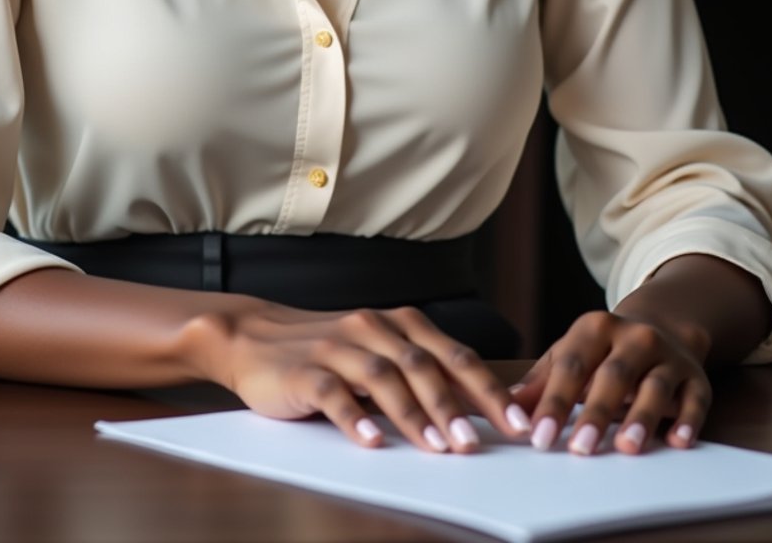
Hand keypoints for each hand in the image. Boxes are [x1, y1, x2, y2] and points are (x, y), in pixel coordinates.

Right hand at [192, 298, 533, 451]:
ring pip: (384, 377)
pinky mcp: (305, 370)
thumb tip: (477, 411)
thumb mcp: (377, 353)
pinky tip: (373, 441)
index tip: (518, 424)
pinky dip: (356, 418)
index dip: (488, 389)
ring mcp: (338, 347)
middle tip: (479, 443)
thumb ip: (420, 373)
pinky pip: (334, 393)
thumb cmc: (326, 351)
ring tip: (438, 447)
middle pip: (423, 365)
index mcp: (398, 323)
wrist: (253, 336)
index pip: (453, 355)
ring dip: (415, 414)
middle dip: (456, 405)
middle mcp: (373, 327)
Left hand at [508, 309, 711, 454]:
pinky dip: (687, 420)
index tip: (538, 437)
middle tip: (581, 448)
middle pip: (613, 375)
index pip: (571, 366)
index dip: (554, 402)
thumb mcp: (571, 354)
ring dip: (641, 417)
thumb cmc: (605, 351)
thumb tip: (509, 407)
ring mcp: (667, 356)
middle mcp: (633, 337)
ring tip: (627, 446)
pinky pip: (694, 399)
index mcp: (595, 328)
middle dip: (596, 412)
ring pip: (654, 386)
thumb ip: (543, 380)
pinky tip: (677, 441)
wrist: (663, 328)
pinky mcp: (695, 377)